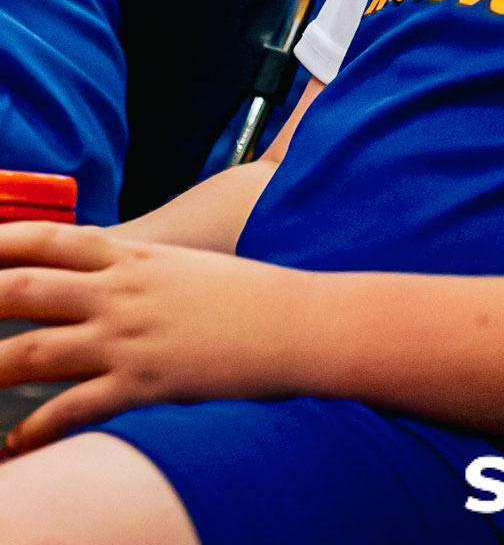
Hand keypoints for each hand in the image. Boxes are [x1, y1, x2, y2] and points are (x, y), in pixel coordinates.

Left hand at [0, 222, 308, 452]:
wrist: (296, 322)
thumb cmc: (243, 294)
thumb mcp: (180, 265)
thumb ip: (132, 267)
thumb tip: (92, 268)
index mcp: (132, 255)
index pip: (49, 238)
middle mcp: (121, 291)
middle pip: (24, 288)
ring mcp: (129, 337)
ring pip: (36, 350)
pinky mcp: (144, 383)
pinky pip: (74, 409)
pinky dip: (35, 431)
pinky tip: (12, 446)